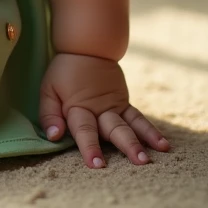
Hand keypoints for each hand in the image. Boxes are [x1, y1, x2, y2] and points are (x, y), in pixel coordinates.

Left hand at [39, 52, 170, 167]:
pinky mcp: (124, 103)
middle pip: (113, 129)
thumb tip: (54, 136)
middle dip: (125, 146)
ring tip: (151, 157)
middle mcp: (100, 109)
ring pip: (130, 125)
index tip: (97, 164)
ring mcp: (115, 106)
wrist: (86, 47)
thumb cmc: (64, 73)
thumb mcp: (48, 90)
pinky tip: (162, 144)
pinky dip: (150, 131)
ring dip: (141, 141)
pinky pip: (138, 118)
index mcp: (79, 107)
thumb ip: (49, 114)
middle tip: (138, 162)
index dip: (89, 146)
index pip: (84, 129)